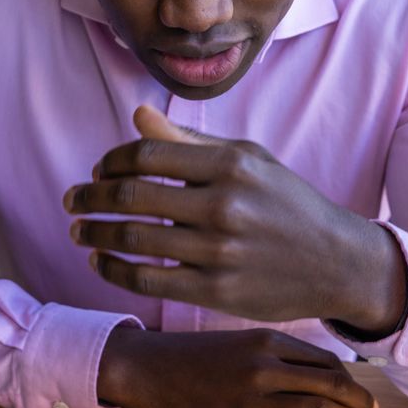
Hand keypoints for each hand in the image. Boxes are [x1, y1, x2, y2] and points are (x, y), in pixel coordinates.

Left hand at [64, 105, 406, 330]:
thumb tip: (137, 116)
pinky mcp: (216, 291)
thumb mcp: (249, 160)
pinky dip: (113, 270)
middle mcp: (224, 205)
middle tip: (72, 201)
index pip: (147, 154)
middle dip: (90, 197)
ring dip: (95, 234)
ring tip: (79, 232)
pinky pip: (148, 280)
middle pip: (132, 196)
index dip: (110, 161)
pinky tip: (100, 262)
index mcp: (231, 164)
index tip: (97, 170)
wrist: (336, 262)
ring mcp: (220, 251)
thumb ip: (190, 143)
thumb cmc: (286, 204)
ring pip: (133, 240)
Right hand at [98, 326, 378, 407]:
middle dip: (360, 402)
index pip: (328, 361)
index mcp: (266, 340)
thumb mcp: (240, 341)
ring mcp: (251, 400)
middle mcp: (263, 366)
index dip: (352, 380)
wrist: (148, 370)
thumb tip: (323, 375)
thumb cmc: (195, 356)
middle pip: (332, 385)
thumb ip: (278, 354)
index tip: (359, 393)